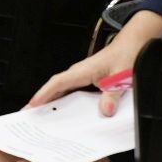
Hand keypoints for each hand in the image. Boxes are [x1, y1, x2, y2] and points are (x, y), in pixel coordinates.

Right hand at [30, 10, 161, 116]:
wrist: (134, 43)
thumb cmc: (127, 54)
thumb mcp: (122, 77)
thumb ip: (113, 94)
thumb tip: (105, 111)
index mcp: (83, 70)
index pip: (58, 83)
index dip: (44, 94)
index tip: (32, 105)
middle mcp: (79, 72)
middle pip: (55, 88)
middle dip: (41, 101)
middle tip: (27, 117)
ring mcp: (82, 76)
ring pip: (62, 90)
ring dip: (51, 102)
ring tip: (41, 118)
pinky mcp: (88, 79)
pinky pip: (71, 92)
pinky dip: (64, 101)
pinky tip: (65, 113)